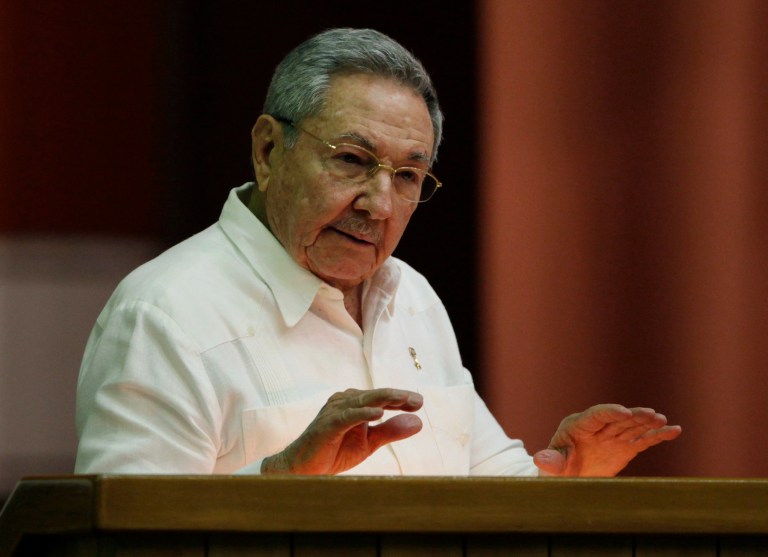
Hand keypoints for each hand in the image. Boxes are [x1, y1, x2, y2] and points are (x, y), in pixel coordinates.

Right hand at [261, 388, 422, 474]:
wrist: (304, 468)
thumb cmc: (335, 451)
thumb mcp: (369, 443)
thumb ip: (391, 431)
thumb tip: (419, 422)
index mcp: (355, 404)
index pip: (382, 398)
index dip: (401, 399)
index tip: (419, 402)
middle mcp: (345, 401)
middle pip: (375, 395)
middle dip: (397, 396)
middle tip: (417, 399)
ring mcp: (335, 410)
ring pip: (363, 401)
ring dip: (384, 399)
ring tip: (403, 399)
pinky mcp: (327, 424)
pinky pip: (347, 416)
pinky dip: (362, 414)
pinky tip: (378, 414)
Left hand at [533, 404, 681, 476]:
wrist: (565, 479)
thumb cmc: (555, 470)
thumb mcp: (551, 466)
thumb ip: (550, 461)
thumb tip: (540, 459)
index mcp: (578, 426)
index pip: (596, 415)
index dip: (610, 412)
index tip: (625, 412)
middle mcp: (598, 428)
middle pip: (618, 419)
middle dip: (634, 416)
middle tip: (652, 415)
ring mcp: (612, 437)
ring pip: (632, 427)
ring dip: (647, 423)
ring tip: (663, 421)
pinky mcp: (624, 448)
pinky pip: (642, 440)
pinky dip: (657, 436)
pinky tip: (674, 431)